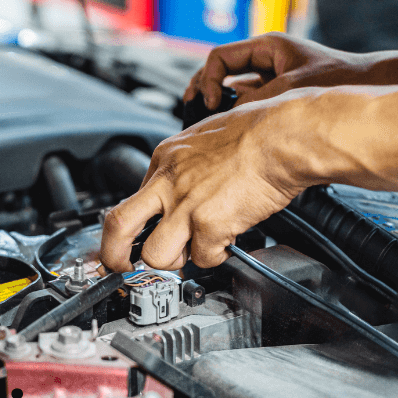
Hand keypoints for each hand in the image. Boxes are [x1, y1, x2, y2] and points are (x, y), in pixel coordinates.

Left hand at [99, 92, 320, 271]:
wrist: (283, 135)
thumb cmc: (258, 131)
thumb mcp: (205, 137)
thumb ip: (188, 166)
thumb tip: (187, 188)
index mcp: (166, 158)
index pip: (134, 199)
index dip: (141, 223)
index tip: (142, 235)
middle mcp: (169, 182)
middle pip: (119, 226)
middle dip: (114, 254)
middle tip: (121, 266)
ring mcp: (187, 205)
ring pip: (156, 255)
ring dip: (176, 260)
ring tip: (196, 249)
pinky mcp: (210, 225)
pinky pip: (203, 259)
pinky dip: (216, 257)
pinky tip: (227, 242)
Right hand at [183, 32, 368, 109]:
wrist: (368, 86)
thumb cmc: (338, 78)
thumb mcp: (289, 89)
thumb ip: (255, 101)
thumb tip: (226, 117)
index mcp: (267, 46)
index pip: (220, 57)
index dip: (207, 78)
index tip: (208, 101)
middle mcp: (267, 59)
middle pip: (222, 70)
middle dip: (204, 87)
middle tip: (192, 106)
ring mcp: (273, 77)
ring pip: (235, 88)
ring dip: (221, 102)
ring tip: (207, 119)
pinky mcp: (281, 95)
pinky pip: (251, 102)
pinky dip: (239, 113)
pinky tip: (233, 127)